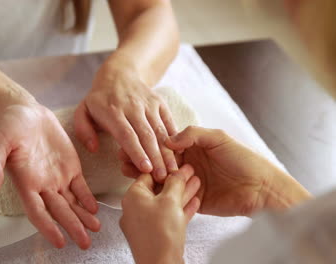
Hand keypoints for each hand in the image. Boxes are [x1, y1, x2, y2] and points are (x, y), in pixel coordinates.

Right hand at [0, 104, 99, 248]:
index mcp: (26, 183)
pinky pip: (80, 186)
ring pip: (72, 202)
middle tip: (86, 243)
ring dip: (83, 217)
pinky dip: (87, 198)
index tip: (60, 242)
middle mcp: (43, 185)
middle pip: (59, 211)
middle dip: (73, 227)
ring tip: (96, 229)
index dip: (48, 228)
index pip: (38, 212)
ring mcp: (57, 176)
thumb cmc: (8, 127)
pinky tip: (95, 208)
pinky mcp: (70, 166)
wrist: (24, 111)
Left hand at [74, 62, 177, 182]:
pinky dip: (175, 138)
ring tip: (174, 170)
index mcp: (112, 112)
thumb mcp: (82, 112)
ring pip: (160, 131)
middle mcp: (132, 107)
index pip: (126, 134)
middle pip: (146, 135)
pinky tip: (180, 154)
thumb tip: (93, 148)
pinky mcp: (160, 103)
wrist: (119, 74)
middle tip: (163, 177)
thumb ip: (83, 131)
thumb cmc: (99, 100)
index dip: (136, 152)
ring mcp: (149, 104)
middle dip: (156, 157)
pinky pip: (169, 122)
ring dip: (168, 152)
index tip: (145, 168)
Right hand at [120, 126, 309, 216]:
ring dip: (145, 174)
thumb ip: (193, 135)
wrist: (262, 189)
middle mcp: (188, 164)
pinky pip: (171, 195)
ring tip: (127, 170)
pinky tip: (144, 187)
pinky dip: (157, 192)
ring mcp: (189, 183)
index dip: (149, 143)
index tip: (132, 141)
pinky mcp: (191, 200)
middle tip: (124, 157)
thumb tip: (167, 139)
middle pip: (160, 161)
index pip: (166, 144)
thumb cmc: (244, 160)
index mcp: (194, 148)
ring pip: (161, 178)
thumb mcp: (219, 138)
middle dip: (141, 158)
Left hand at [120, 164, 200, 263]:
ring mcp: (143, 223)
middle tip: (191, 172)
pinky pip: (167, 217)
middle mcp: (134, 209)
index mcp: (132, 197)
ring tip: (197, 184)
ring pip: (164, 204)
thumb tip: (177, 172)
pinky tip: (195, 202)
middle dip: (177, 181)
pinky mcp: (153, 235)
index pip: (148, 174)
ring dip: (181, 194)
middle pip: (158, 189)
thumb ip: (174, 182)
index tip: (179, 163)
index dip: (166, 167)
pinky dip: (180, 210)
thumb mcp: (170, 200)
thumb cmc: (161, 233)